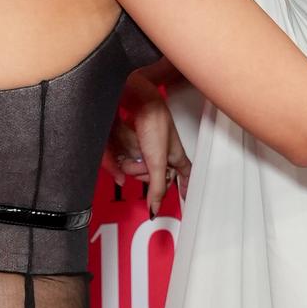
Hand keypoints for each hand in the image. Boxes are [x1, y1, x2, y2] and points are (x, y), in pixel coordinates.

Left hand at [109, 72, 189, 210]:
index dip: (185, 188)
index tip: (185, 199)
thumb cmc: (155, 120)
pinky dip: (120, 157)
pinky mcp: (130, 144)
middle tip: (144, 162)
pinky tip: (121, 152)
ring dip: (131, 162)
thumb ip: (157, 187)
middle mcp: (160, 153)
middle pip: (152, 178)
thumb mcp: (158, 160)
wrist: (136, 99)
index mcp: (175, 156)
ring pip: (135, 170)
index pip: (186, 176)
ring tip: (133, 148)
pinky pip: (123, 160)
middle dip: (144, 173)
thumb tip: (154, 208)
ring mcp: (145, 149)